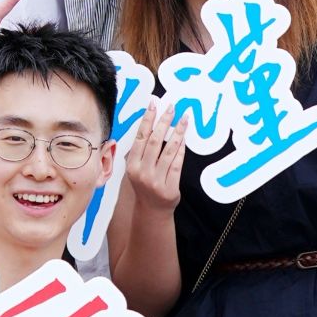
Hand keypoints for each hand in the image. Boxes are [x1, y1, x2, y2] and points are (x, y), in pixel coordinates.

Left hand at [0, 0, 23, 111]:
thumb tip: (11, 59)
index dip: (8, 2)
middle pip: (5, 34)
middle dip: (22, 32)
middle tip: (39, 31)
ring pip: (5, 50)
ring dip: (17, 51)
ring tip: (34, 50)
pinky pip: (2, 65)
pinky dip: (11, 65)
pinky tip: (21, 70)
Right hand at [125, 100, 184, 221]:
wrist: (152, 211)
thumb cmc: (145, 185)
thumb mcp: (136, 169)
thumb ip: (141, 151)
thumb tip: (151, 123)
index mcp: (132, 165)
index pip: (140, 137)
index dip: (147, 119)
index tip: (154, 105)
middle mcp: (142, 172)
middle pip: (155, 141)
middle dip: (164, 122)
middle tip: (172, 107)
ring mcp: (156, 181)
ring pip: (168, 151)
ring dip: (177, 132)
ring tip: (184, 119)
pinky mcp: (170, 188)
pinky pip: (177, 164)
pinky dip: (181, 149)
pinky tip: (184, 138)